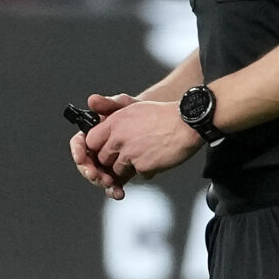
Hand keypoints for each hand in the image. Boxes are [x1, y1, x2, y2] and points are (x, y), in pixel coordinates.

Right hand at [70, 91, 136, 197]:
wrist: (158, 127)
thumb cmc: (138, 113)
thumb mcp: (125, 106)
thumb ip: (109, 103)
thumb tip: (92, 100)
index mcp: (94, 134)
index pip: (79, 143)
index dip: (78, 151)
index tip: (81, 158)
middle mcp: (98, 150)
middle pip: (86, 164)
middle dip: (89, 171)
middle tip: (97, 175)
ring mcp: (108, 164)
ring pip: (98, 177)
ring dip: (102, 182)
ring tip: (110, 184)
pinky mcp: (119, 174)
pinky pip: (112, 184)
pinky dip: (114, 190)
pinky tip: (119, 193)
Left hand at [87, 98, 202, 189]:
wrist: (187, 123)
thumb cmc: (164, 115)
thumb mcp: (135, 107)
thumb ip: (112, 110)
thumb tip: (93, 103)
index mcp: (115, 122)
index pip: (91, 140)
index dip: (97, 147)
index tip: (104, 149)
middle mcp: (119, 138)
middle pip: (103, 158)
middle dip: (113, 160)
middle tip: (129, 154)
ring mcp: (130, 153)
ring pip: (118, 170)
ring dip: (130, 167)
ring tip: (146, 154)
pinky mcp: (143, 166)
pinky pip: (138, 175)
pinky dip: (147, 170)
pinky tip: (156, 158)